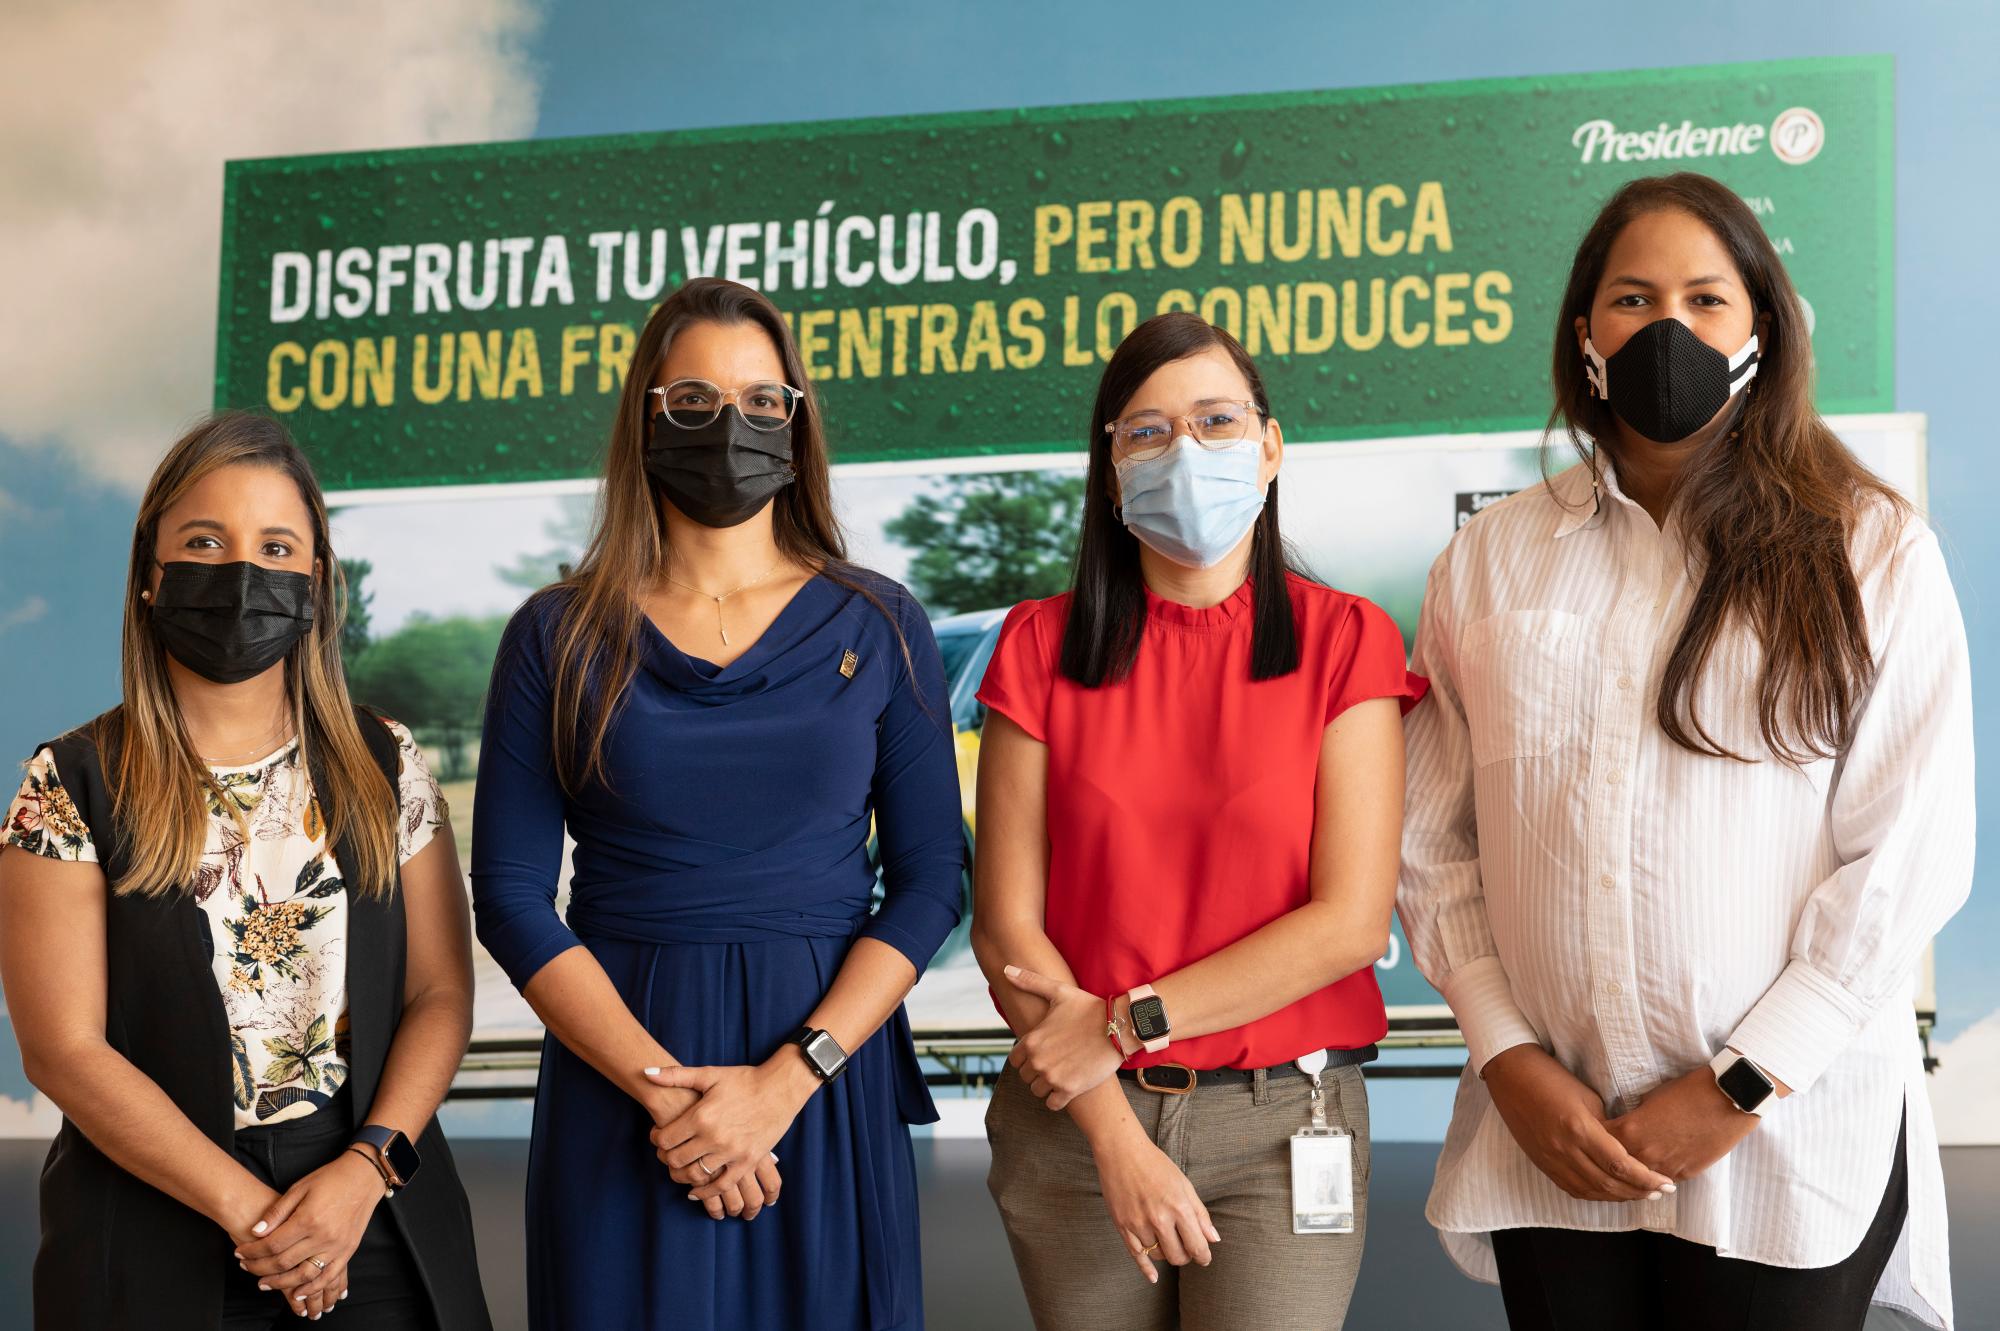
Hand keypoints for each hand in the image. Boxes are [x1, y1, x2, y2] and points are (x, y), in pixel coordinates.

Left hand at [234, 1150, 380, 1316]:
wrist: (364, 1176)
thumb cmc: (331, 1178)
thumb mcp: (299, 1188)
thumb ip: (277, 1212)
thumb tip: (256, 1232)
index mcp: (308, 1218)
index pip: (272, 1244)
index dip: (252, 1251)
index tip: (240, 1253)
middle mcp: (323, 1236)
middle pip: (283, 1262)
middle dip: (259, 1268)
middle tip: (246, 1267)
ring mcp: (337, 1246)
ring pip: (303, 1276)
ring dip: (281, 1284)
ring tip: (264, 1284)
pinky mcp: (348, 1251)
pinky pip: (328, 1277)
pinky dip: (312, 1289)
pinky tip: (297, 1293)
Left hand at [645, 1062, 809, 1215]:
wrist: (780, 1088)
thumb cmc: (744, 1080)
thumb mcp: (709, 1074)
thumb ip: (675, 1075)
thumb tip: (646, 1072)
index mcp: (701, 1115)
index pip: (665, 1139)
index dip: (656, 1139)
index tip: (658, 1136)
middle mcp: (714, 1137)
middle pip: (676, 1160)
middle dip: (666, 1158)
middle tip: (666, 1153)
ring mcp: (731, 1152)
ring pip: (695, 1175)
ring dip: (681, 1176)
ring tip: (679, 1169)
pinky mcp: (746, 1162)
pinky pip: (721, 1186)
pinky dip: (705, 1193)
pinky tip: (695, 1192)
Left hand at [1002, 965, 1123, 1111]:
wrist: (1119, 1027)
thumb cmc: (1089, 1008)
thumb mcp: (1059, 992)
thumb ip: (1030, 982)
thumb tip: (1006, 969)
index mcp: (1032, 1041)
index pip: (1015, 1060)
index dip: (1026, 1057)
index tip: (1041, 1053)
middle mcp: (1038, 1061)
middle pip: (1026, 1076)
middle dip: (1037, 1071)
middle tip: (1055, 1062)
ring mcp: (1053, 1077)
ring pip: (1037, 1091)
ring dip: (1046, 1085)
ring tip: (1061, 1073)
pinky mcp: (1070, 1090)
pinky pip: (1052, 1104)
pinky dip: (1057, 1099)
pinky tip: (1067, 1087)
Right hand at [1090, 1121, 1219, 1283]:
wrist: (1121, 1152)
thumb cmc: (1156, 1165)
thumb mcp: (1184, 1184)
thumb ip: (1200, 1213)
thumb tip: (1213, 1239)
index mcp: (1179, 1207)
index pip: (1197, 1246)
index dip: (1203, 1256)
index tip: (1204, 1258)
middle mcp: (1159, 1219)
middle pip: (1178, 1256)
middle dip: (1186, 1256)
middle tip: (1186, 1249)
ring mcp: (1139, 1224)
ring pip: (1158, 1255)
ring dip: (1166, 1253)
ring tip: (1167, 1241)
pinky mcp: (1122, 1226)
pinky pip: (1136, 1255)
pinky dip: (1146, 1269)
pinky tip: (1153, 1277)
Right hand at [1482, 1045, 1674, 1202]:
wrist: (1510, 1074)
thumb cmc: (1552, 1076)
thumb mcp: (1587, 1097)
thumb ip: (1606, 1127)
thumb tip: (1627, 1149)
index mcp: (1578, 1128)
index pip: (1621, 1165)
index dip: (1647, 1178)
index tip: (1667, 1182)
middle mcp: (1564, 1149)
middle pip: (1609, 1184)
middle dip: (1639, 1192)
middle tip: (1661, 1192)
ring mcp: (1550, 1159)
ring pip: (1591, 1191)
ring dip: (1619, 1197)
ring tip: (1641, 1195)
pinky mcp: (1541, 1163)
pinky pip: (1572, 1188)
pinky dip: (1595, 1194)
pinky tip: (1610, 1192)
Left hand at [1605, 1066, 1760, 1181]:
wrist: (1727, 1100)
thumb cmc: (1687, 1091)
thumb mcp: (1649, 1100)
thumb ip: (1633, 1119)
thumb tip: (1624, 1128)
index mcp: (1630, 1130)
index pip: (1598, 1143)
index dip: (1591, 1141)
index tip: (1586, 1138)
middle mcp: (1644, 1153)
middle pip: (1614, 1167)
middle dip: (1605, 1164)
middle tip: (1598, 1162)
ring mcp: (1666, 1167)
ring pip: (1638, 1181)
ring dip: (1629, 1177)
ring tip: (1621, 1174)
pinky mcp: (1686, 1174)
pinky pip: (1661, 1180)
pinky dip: (1652, 1178)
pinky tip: (1647, 1176)